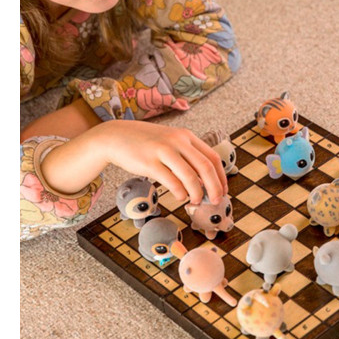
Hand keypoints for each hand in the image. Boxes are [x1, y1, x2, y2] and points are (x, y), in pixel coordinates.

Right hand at [99, 120, 227, 204]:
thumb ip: (187, 156)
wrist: (116, 136)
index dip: (221, 177)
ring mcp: (163, 150)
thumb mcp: (170, 142)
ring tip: (195, 201)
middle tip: (215, 201)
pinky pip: (171, 181)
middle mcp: (178, 141)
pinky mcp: (149, 162)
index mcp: (186, 136)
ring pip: (190, 176)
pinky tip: (180, 197)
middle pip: (205, 167)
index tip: (222, 191)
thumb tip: (205, 181)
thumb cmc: (146, 143)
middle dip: (214, 187)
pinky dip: (180, 193)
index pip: (212, 157)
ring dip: (197, 193)